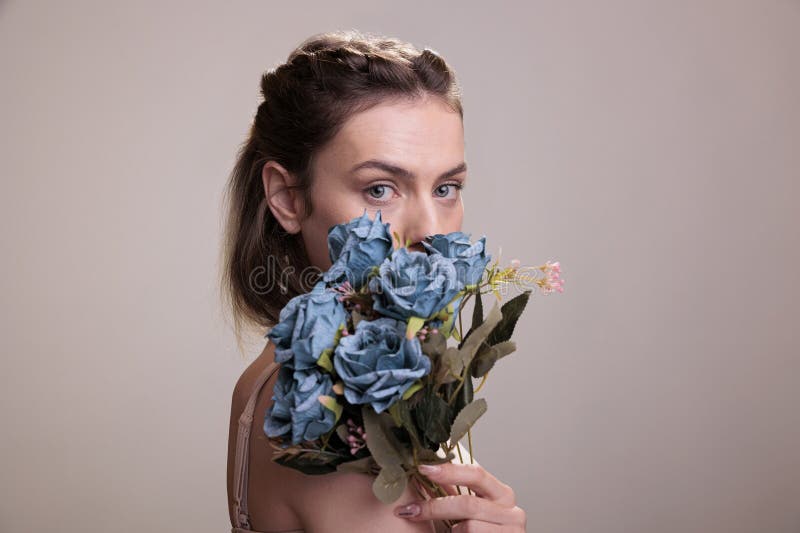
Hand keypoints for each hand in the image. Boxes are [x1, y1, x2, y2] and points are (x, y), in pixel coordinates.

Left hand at [394, 462, 526, 530]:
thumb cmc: (482, 532)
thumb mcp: (471, 510)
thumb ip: (455, 493)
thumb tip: (424, 473)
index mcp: (501, 494)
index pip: (476, 474)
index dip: (449, 471)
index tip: (424, 469)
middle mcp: (511, 510)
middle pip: (468, 503)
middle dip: (436, 507)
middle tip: (412, 510)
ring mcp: (512, 530)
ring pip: (468, 526)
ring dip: (451, 530)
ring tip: (449, 532)